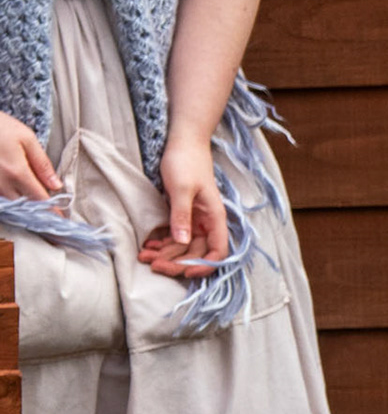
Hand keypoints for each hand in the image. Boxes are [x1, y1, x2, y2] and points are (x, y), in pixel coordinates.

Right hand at [0, 110, 61, 201]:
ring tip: (32, 197)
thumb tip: (56, 185)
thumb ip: (42, 164)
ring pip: (10, 202)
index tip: (61, 217)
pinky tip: (15, 188)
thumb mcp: (26, 138)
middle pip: (25, 205)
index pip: (40, 199)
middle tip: (49, 208)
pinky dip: (9, 196)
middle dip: (38, 207)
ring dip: (23, 203)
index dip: (52, 210)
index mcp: (17, 172)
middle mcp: (2, 182)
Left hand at [139, 139, 228, 278]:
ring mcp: (195, 220)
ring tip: (144, 256)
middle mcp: (207, 223)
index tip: (183, 272)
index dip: (204, 266)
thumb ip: (181, 216)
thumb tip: (181, 242)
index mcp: (214, 218)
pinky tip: (148, 246)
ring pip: (184, 247)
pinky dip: (162, 244)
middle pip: (197, 254)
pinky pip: (175, 237)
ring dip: (166, 255)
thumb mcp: (181, 189)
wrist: (184, 141)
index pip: (217, 252)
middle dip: (176, 262)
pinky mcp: (183, 215)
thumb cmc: (186, 161)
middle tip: (153, 265)